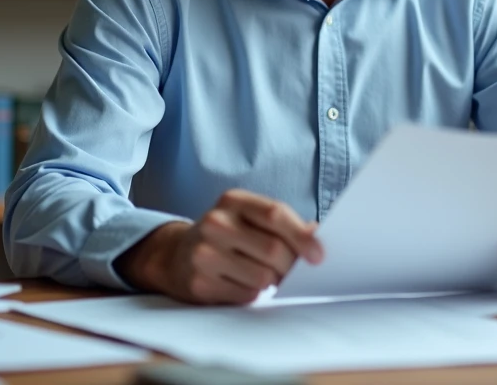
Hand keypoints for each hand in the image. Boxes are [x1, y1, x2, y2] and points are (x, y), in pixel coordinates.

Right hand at [116, 189, 323, 304]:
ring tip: (261, 274)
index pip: (275, 214)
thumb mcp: (250, 218)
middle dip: (290, 266)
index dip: (302, 236)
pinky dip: (252, 294)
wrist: (176, 255)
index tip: (320, 256)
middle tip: (291, 271)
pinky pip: (246, 296)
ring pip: (262, 277)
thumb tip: (320, 236)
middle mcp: (215, 222)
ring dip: (271, 281)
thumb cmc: (227, 235)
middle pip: (273, 250)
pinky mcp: (200, 283)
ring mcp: (204, 253)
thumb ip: (284, 224)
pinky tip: (240, 283)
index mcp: (233, 200)